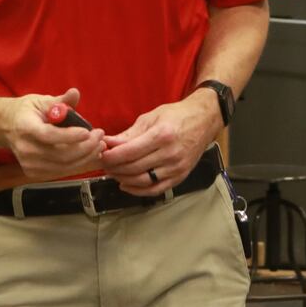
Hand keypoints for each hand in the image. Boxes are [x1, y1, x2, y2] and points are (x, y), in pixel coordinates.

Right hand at [0, 88, 105, 181]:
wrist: (6, 127)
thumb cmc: (26, 112)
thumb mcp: (41, 101)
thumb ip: (60, 100)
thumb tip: (75, 93)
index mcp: (25, 128)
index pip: (49, 136)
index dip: (70, 136)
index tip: (88, 131)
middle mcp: (26, 149)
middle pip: (60, 155)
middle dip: (85, 147)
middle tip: (100, 137)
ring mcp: (29, 164)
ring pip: (64, 166)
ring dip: (86, 157)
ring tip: (99, 145)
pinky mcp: (34, 172)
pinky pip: (61, 171)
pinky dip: (78, 164)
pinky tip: (88, 154)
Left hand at [100, 89, 220, 196]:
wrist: (204, 121)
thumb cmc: (176, 115)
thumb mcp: (151, 118)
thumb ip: (129, 134)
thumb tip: (108, 143)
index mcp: (162, 135)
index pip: (130, 152)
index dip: (112, 156)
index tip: (102, 155)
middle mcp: (170, 154)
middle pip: (134, 168)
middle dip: (115, 168)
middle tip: (104, 164)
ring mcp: (176, 167)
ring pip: (143, 181)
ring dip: (123, 179)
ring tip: (113, 173)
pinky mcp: (180, 176)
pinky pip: (156, 189)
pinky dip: (138, 191)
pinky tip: (126, 185)